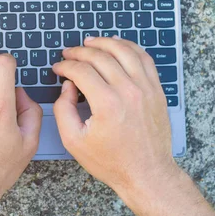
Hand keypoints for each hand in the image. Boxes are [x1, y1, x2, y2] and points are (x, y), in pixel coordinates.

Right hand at [52, 36, 177, 193]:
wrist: (146, 173)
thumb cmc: (111, 161)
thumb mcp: (74, 141)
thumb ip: (64, 109)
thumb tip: (67, 86)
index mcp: (107, 104)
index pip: (81, 71)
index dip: (65, 66)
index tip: (58, 68)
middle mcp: (128, 91)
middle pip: (101, 57)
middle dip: (79, 52)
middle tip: (68, 53)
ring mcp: (146, 88)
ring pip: (124, 51)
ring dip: (104, 42)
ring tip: (90, 42)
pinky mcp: (156, 90)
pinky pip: (144, 59)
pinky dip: (130, 47)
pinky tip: (117, 45)